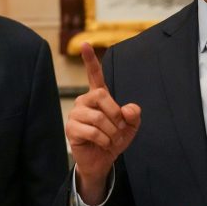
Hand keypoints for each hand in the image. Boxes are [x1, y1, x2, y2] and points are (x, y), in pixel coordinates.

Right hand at [65, 43, 140, 205]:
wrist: (103, 161)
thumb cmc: (115, 139)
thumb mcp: (131, 126)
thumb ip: (134, 115)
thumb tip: (127, 109)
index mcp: (98, 96)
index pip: (94, 75)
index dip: (90, 60)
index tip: (85, 44)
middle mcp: (84, 101)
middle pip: (101, 96)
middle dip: (115, 114)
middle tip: (119, 128)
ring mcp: (76, 114)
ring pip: (98, 117)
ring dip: (111, 132)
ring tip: (111, 139)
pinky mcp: (71, 129)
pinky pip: (93, 131)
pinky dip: (104, 140)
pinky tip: (103, 144)